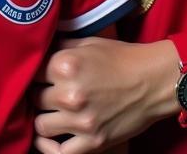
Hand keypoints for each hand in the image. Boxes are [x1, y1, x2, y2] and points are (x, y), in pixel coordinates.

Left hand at [33, 37, 177, 152]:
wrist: (153, 80)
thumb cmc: (121, 58)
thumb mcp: (87, 43)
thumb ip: (60, 48)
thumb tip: (40, 50)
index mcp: (65, 65)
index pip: (33, 73)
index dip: (36, 75)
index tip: (41, 77)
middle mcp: (69, 94)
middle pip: (35, 99)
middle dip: (39, 96)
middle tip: (46, 94)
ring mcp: (81, 121)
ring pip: (41, 126)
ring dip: (44, 119)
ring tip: (50, 113)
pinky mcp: (94, 141)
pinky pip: (61, 153)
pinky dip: (51, 148)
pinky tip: (51, 140)